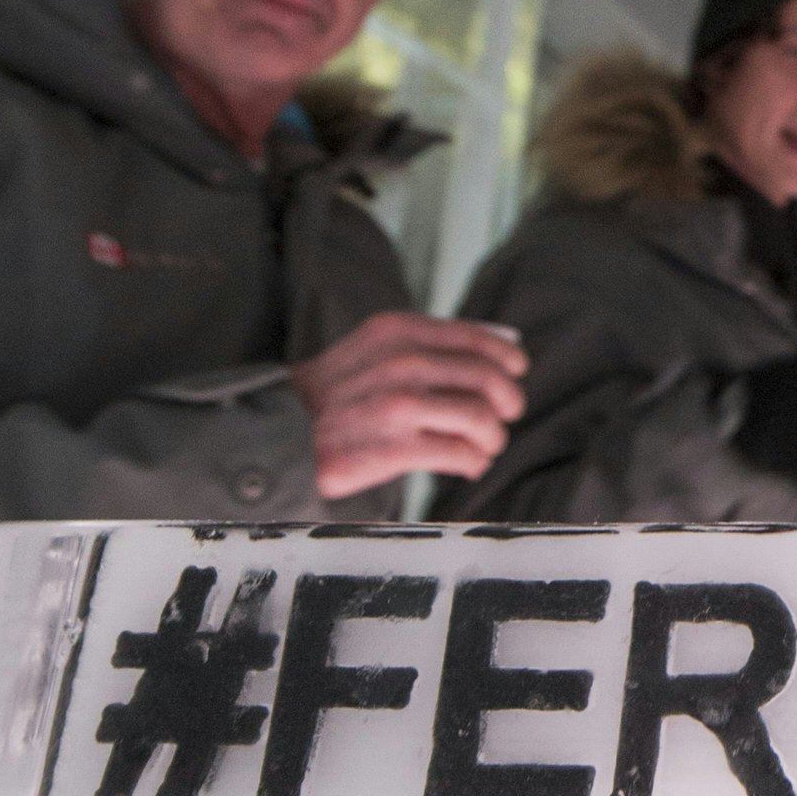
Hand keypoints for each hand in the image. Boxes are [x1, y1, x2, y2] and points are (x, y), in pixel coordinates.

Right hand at [291, 312, 528, 498]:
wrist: (280, 431)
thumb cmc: (338, 392)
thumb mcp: (373, 348)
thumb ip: (427, 345)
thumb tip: (500, 346)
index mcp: (399, 331)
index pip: (477, 340)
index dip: (507, 358)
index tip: (516, 372)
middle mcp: (401, 363)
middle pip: (487, 380)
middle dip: (507, 402)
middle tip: (504, 416)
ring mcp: (397, 406)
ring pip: (480, 419)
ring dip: (493, 437)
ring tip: (485, 445)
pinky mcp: (392, 448)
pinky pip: (460, 454)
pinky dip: (473, 461)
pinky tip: (468, 464)